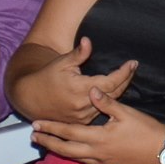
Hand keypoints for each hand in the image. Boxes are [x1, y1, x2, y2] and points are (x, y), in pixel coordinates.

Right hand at [15, 37, 137, 123]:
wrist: (31, 97)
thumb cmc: (47, 76)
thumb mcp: (62, 62)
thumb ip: (78, 53)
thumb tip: (88, 41)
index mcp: (80, 88)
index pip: (110, 82)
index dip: (124, 73)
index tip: (133, 63)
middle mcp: (84, 104)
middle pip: (114, 93)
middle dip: (125, 80)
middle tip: (132, 68)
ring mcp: (83, 116)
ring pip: (108, 103)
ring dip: (118, 90)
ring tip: (126, 77)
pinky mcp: (81, 122)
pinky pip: (99, 111)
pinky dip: (107, 101)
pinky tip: (112, 92)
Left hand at [31, 87, 164, 163]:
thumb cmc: (146, 130)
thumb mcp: (126, 112)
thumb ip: (106, 102)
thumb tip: (91, 89)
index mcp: (99, 138)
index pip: (68, 133)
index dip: (51, 128)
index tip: (36, 124)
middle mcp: (97, 153)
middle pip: (66, 149)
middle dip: (48, 143)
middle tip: (33, 138)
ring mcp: (104, 162)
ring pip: (75, 157)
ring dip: (59, 150)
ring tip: (48, 145)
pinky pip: (87, 162)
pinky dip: (75, 156)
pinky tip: (73, 153)